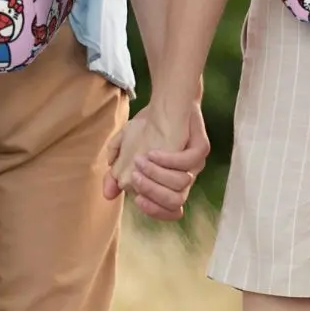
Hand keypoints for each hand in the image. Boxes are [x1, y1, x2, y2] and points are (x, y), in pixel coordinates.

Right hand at [103, 102, 208, 221]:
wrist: (167, 100)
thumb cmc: (148, 127)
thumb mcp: (126, 148)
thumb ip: (116, 171)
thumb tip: (108, 194)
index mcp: (170, 183)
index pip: (169, 210)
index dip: (154, 210)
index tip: (136, 199)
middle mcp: (185, 177)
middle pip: (175, 201)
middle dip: (152, 192)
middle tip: (134, 177)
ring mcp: (196, 164)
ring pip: (181, 184)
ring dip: (157, 175)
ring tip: (140, 160)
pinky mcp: (201, 148)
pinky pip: (188, 162)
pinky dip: (168, 160)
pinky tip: (152, 152)